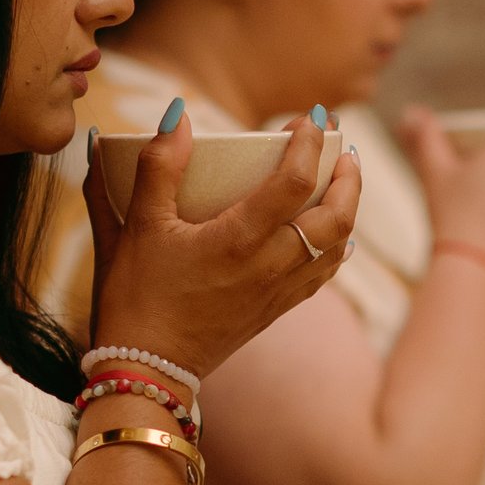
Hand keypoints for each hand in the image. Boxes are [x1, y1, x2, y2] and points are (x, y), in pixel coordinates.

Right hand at [82, 113, 361, 377]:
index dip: (309, 144)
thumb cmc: (135, 297)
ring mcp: (278, 291)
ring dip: (349, 209)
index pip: (295, 182)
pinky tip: (336, 233)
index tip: (312, 118)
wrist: (146, 370)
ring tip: (343, 179)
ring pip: (337, 247)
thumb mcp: (135, 226)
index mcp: (238, 240)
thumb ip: (157, 167)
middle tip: (343, 147)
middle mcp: (270, 266)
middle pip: (337, 217)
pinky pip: (323, 274)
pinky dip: (337, 246)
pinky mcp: (276, 310)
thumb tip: (176, 114)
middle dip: (348, 177)